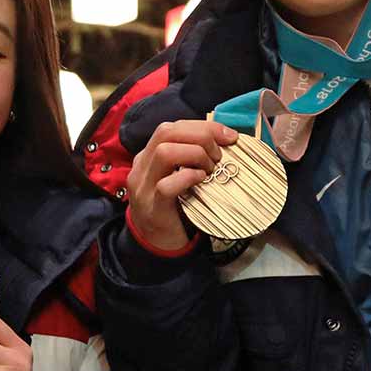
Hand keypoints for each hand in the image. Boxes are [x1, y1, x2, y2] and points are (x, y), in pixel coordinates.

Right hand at [126, 119, 238, 248]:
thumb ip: (189, 158)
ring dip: (195, 155)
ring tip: (210, 169)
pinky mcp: (152, 207)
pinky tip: (201, 181)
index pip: (172, 127)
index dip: (203, 126)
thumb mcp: (178, 176)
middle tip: (219, 155)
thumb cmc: (174, 207)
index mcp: (148, 155)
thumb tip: (223, 140)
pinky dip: (189, 177)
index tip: (229, 136)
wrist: (156, 244)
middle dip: (201, 136)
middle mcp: (142, 166)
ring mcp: (144, 187)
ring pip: (164, 152)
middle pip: (166, 132)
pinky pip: (167, 186)